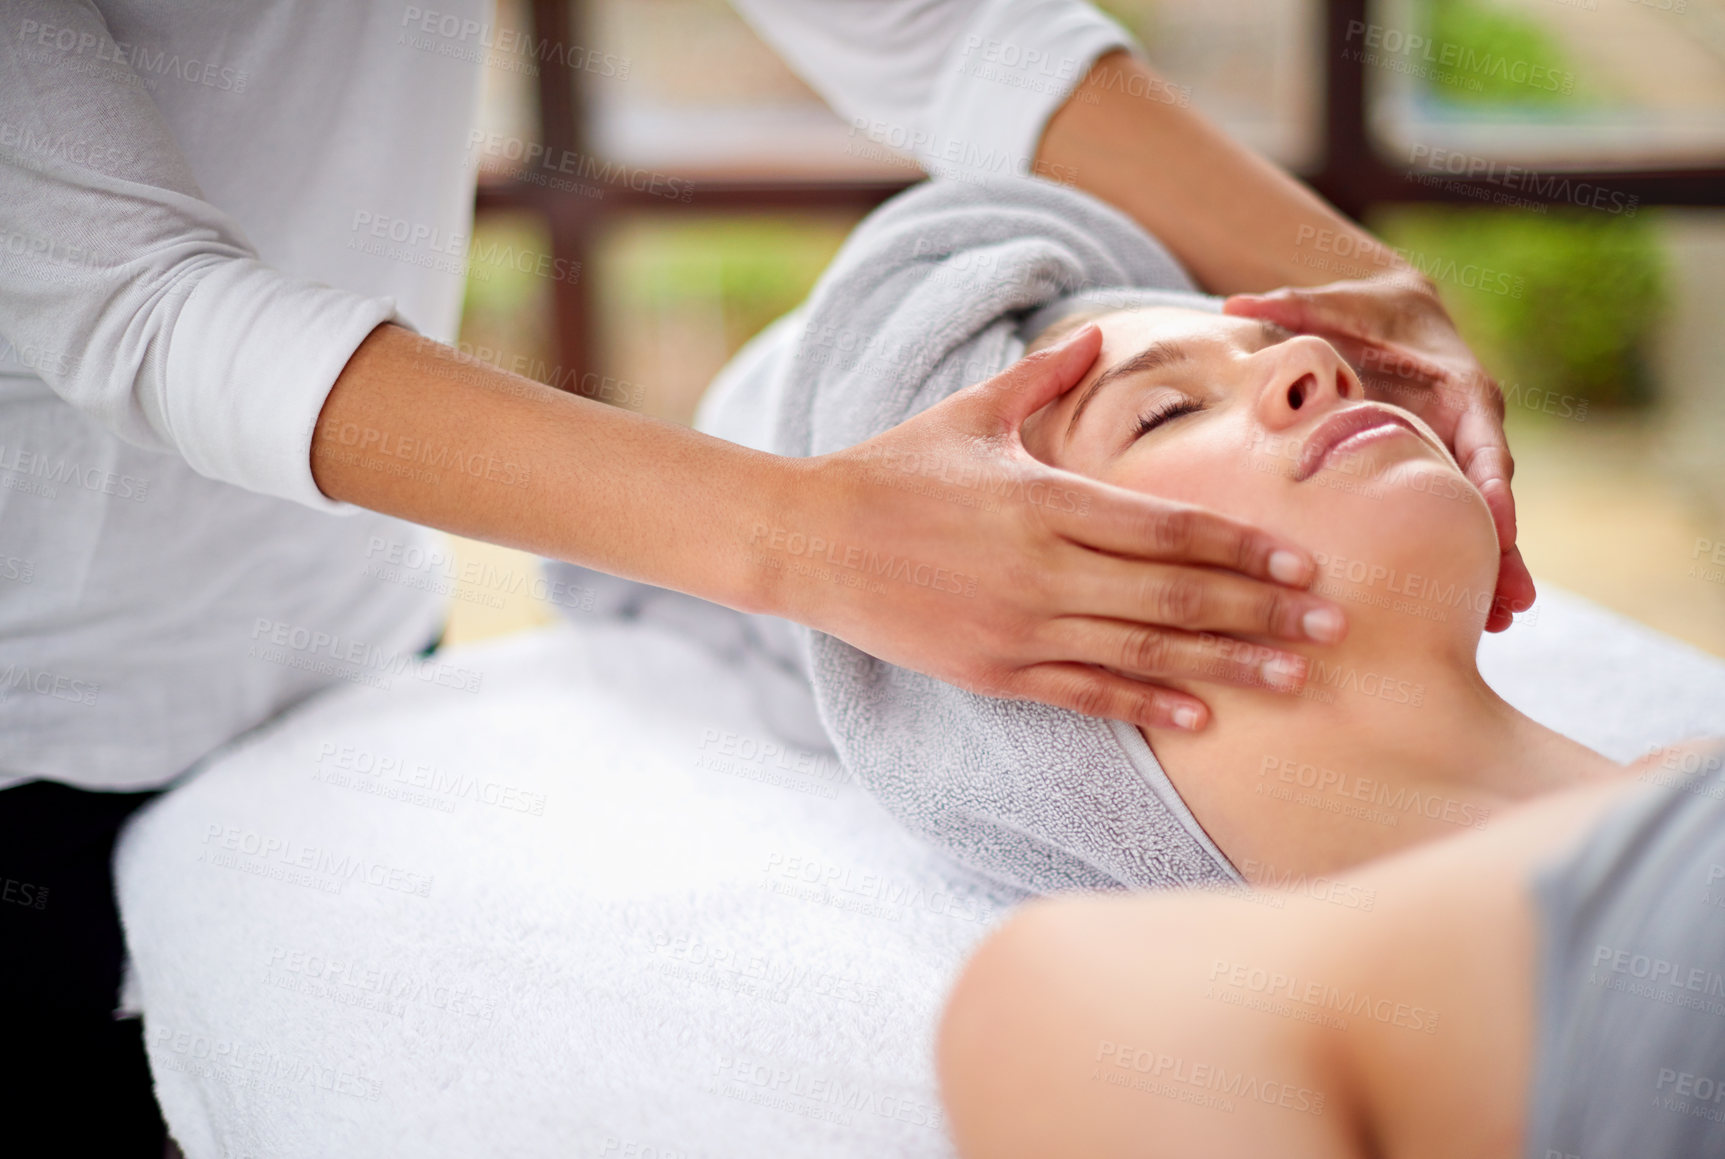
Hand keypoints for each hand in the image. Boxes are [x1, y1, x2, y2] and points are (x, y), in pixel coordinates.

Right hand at [776, 325, 1347, 731]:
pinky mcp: (993, 671)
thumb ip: (1042, 378)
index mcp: (1047, 498)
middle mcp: (1044, 567)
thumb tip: (1096, 334)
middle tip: (1334, 627)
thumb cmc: (891, 468)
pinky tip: (1200, 719)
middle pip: (1177, 596)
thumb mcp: (968, 414)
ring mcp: (1020, 626)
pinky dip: (1145, 707)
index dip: (1243, 549)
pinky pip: (1084, 695)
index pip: (1169, 529)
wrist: (809, 539)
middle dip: (1263, 613)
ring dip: (1227, 667)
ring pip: (1144, 653)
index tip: (1306, 563)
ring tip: (1294, 680)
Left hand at [1224, 273, 1535, 631]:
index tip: (1497, 523)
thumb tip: (1236, 302)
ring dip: (1490, 571)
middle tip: (1509, 604)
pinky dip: (1462, 564)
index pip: (1485, 440)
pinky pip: (1453, 524)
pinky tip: (1467, 613)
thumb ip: (1291, 307)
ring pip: (1478, 521)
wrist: (1389, 316)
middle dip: (1503, 548)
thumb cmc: (1361, 311)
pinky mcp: (1437, 477)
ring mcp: (1457, 458)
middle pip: (1492, 496)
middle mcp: (1471, 428)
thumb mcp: (1330, 305)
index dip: (1491, 483)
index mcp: (1461, 390)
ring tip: (1494, 625)